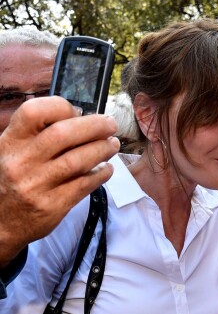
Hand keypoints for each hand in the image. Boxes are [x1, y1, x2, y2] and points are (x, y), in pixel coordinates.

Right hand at [0, 96, 118, 265]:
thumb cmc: (11, 181)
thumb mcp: (12, 152)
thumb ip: (37, 135)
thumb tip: (79, 117)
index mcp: (10, 142)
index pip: (34, 112)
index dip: (61, 107)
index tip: (79, 111)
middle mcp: (21, 162)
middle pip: (63, 134)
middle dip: (94, 126)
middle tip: (111, 125)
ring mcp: (37, 185)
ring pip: (79, 160)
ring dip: (103, 149)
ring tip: (112, 144)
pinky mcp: (53, 206)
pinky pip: (84, 185)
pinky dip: (101, 174)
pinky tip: (107, 168)